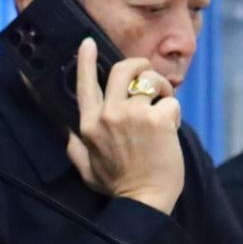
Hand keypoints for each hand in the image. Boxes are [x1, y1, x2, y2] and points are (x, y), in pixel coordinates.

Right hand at [63, 38, 184, 213]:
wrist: (144, 200)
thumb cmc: (117, 186)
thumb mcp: (86, 168)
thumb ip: (75, 146)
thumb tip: (67, 132)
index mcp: (89, 124)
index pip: (84, 84)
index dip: (85, 60)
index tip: (87, 43)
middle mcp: (108, 115)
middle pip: (122, 69)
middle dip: (138, 65)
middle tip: (147, 75)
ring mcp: (133, 115)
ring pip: (150, 80)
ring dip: (161, 89)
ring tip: (164, 106)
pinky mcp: (158, 119)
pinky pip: (172, 101)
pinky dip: (175, 112)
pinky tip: (171, 129)